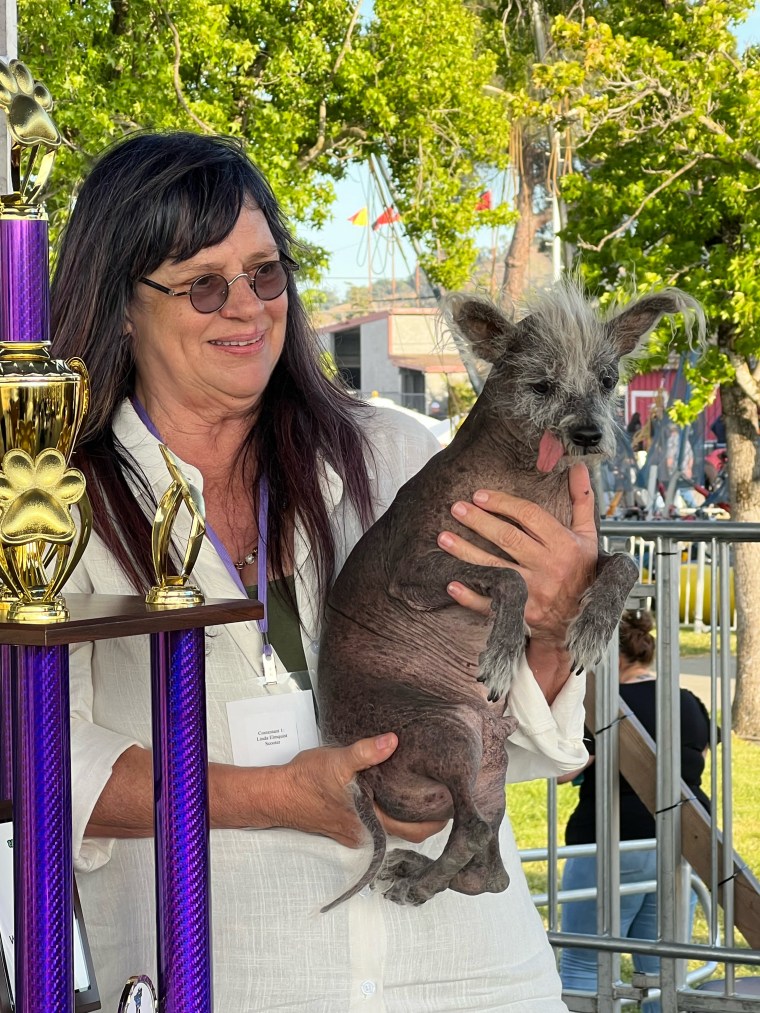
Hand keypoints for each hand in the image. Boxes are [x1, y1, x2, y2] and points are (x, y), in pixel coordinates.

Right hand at [273, 734, 443, 846]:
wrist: (277, 794)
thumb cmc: (307, 780)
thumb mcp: (338, 762)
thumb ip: (367, 753)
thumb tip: (393, 741)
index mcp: (371, 822)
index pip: (416, 832)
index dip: (437, 822)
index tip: (455, 805)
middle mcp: (367, 833)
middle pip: (409, 832)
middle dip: (428, 817)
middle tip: (445, 795)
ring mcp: (357, 831)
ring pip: (393, 827)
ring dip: (408, 814)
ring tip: (425, 791)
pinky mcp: (347, 824)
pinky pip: (378, 822)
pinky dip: (391, 811)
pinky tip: (393, 792)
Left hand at [436, 462, 597, 643]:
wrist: (582, 620)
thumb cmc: (581, 574)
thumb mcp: (588, 537)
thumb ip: (582, 502)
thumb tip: (577, 467)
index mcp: (565, 545)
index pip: (529, 516)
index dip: (503, 503)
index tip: (480, 495)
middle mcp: (549, 568)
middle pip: (507, 538)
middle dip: (478, 521)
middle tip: (456, 508)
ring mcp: (533, 593)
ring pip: (494, 567)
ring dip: (465, 552)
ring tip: (443, 538)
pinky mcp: (521, 615)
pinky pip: (490, 604)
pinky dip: (469, 595)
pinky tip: (451, 583)